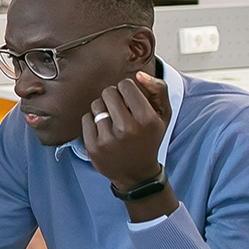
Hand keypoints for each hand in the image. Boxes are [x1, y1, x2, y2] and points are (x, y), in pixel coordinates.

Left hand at [80, 71, 171, 189]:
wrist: (137, 173)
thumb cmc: (149, 138)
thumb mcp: (163, 115)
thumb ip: (158, 90)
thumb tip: (138, 74)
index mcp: (147, 120)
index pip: (125, 85)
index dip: (127, 89)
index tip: (130, 100)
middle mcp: (127, 129)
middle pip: (108, 92)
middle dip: (113, 97)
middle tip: (120, 110)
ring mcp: (108, 139)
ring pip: (95, 104)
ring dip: (102, 109)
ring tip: (113, 121)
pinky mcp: (93, 147)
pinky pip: (86, 118)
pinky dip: (92, 121)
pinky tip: (104, 130)